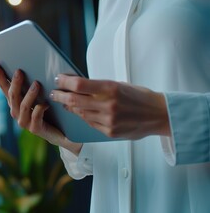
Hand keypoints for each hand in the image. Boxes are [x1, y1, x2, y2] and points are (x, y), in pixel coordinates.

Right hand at [0, 64, 81, 154]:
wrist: (59, 132)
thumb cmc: (49, 111)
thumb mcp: (39, 96)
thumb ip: (32, 85)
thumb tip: (30, 66)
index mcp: (15, 102)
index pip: (5, 87)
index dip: (0, 77)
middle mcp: (16, 112)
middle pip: (13, 96)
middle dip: (15, 83)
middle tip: (20, 71)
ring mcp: (24, 121)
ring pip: (23, 106)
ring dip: (29, 94)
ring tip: (36, 84)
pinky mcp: (35, 128)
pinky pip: (36, 117)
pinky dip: (40, 109)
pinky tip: (46, 104)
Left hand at [50, 75, 171, 139]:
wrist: (159, 114)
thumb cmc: (138, 96)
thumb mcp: (119, 85)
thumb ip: (98, 87)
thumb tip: (75, 86)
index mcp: (111, 88)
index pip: (79, 84)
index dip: (64, 82)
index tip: (58, 79)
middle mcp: (108, 105)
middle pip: (74, 100)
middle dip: (60, 96)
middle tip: (54, 93)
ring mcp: (108, 120)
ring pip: (79, 113)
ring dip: (70, 107)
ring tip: (65, 102)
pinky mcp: (109, 132)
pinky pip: (89, 123)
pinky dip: (83, 116)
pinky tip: (80, 112)